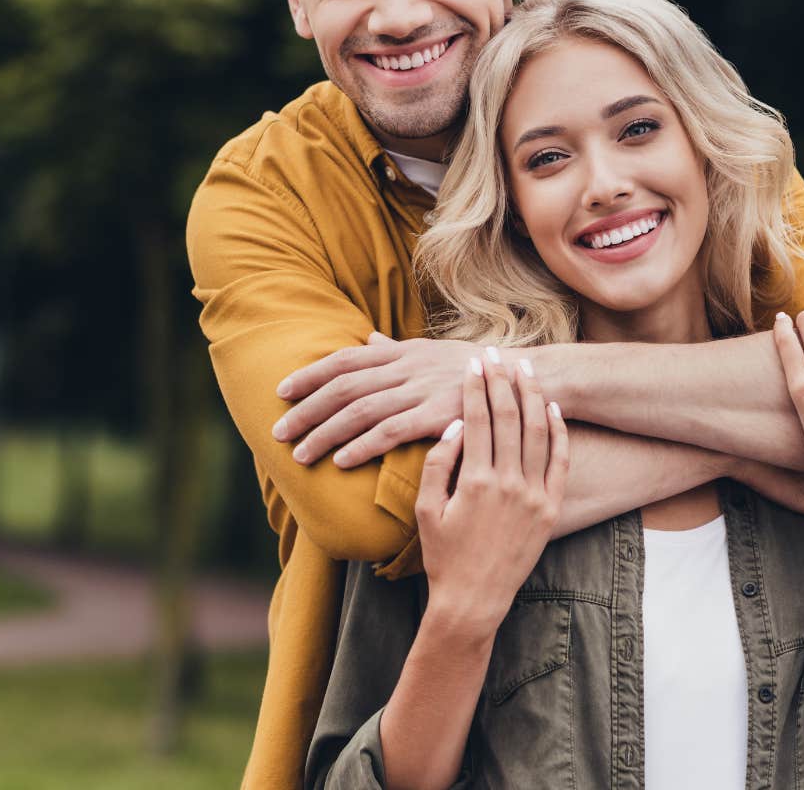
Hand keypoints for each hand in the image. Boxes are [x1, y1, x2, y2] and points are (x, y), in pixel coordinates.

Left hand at [273, 333, 481, 467]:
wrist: (525, 383)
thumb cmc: (478, 371)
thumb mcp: (433, 353)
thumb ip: (395, 352)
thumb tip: (367, 342)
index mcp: (403, 353)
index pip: (345, 360)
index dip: (309, 375)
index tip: (281, 392)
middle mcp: (407, 368)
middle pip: (343, 387)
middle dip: (306, 409)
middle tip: (278, 432)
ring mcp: (421, 390)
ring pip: (360, 411)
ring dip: (325, 434)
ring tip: (300, 455)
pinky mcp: (437, 416)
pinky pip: (390, 431)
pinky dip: (361, 446)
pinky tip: (341, 462)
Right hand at [416, 349, 567, 638]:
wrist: (474, 600)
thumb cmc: (443, 556)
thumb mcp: (426, 510)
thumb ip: (437, 464)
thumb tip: (454, 424)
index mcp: (475, 481)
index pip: (478, 420)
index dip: (475, 388)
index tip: (472, 364)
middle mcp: (509, 484)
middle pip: (509, 418)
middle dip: (501, 381)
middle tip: (496, 354)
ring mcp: (534, 496)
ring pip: (537, 433)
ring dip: (531, 396)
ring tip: (525, 369)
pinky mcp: (550, 509)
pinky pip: (560, 462)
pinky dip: (558, 432)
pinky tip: (552, 409)